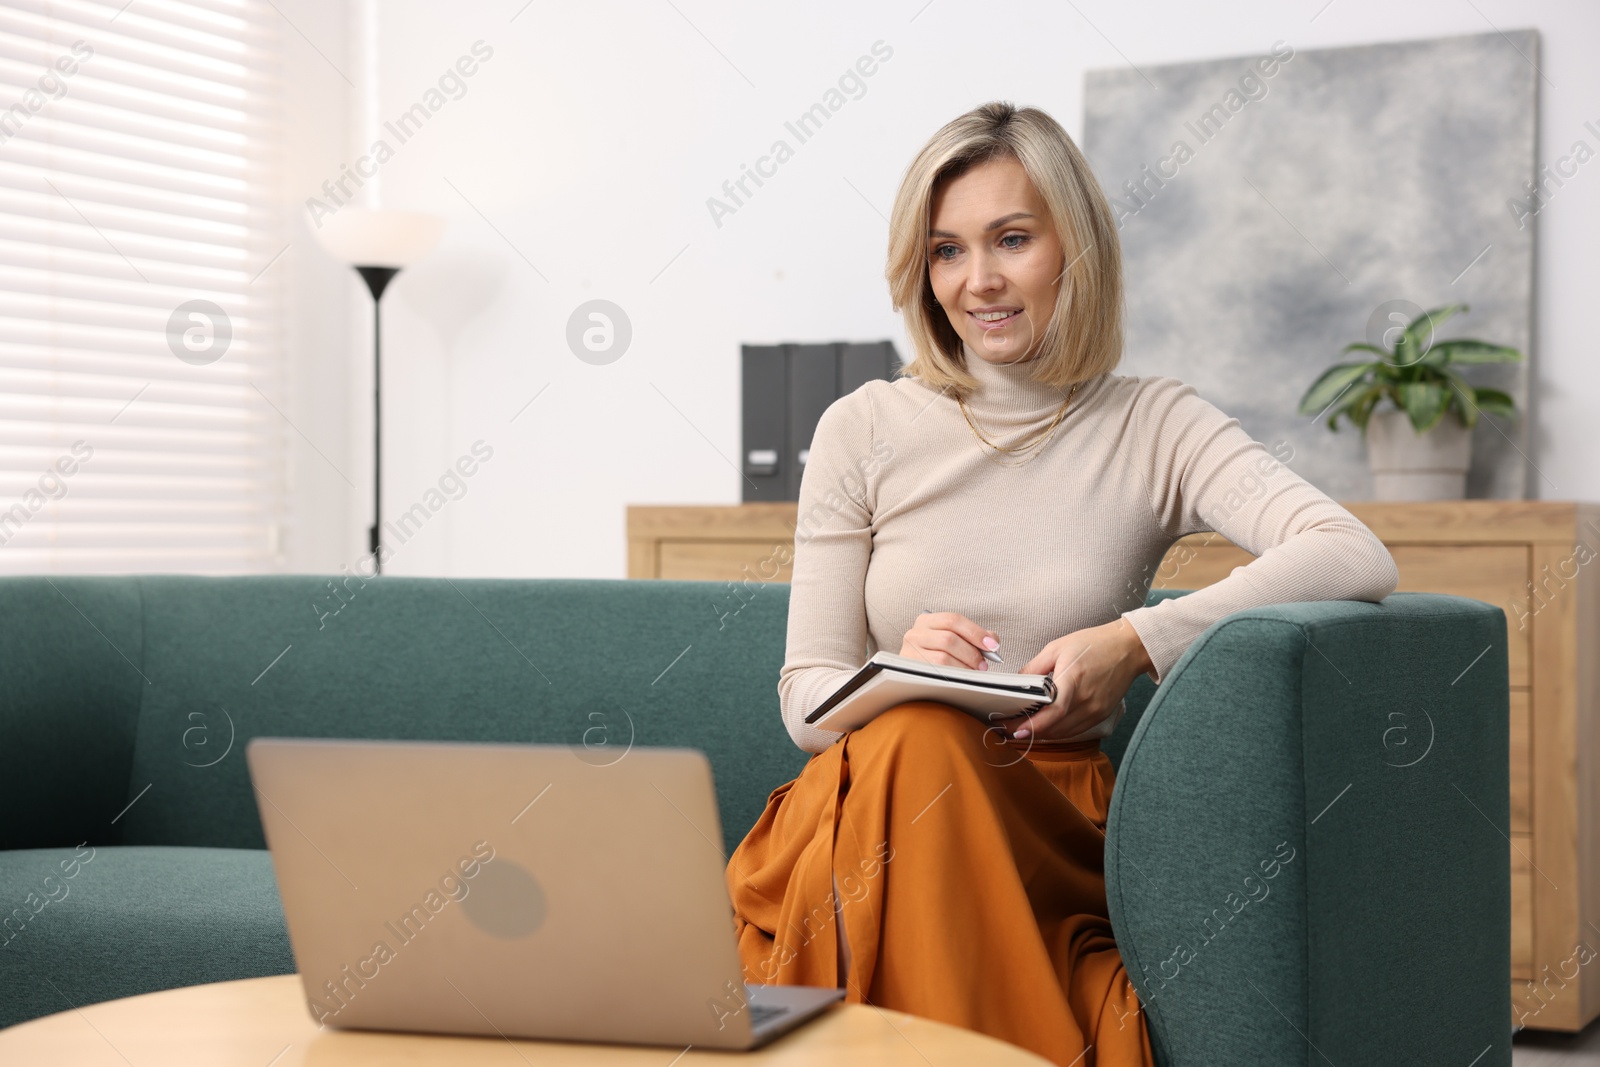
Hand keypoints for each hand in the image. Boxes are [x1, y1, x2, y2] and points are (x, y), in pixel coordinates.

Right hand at [900, 611, 999, 671]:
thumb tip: (992, 640)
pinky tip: (960, 679)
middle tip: (983, 664)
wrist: (916, 677)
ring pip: (943, 657)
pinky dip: (953, 676)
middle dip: (971, 653)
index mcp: (927, 621)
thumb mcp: (954, 641)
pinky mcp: (909, 670)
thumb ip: (974, 637)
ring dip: (963, 667)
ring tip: (972, 672)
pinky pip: (936, 673)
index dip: (975, 632)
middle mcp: (915, 633)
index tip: (992, 645)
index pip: (953, 620)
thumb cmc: (938, 656)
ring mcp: (909, 652)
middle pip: (949, 639)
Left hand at [1012, 618, 1153, 740]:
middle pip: (1055, 727)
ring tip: (1022, 730)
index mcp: (1073, 679)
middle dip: (1030, 732)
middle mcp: (1086, 700)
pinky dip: (1058, 731)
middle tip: (1008, 729)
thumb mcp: (1057, 648)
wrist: (1128, 648)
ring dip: (1042, 734)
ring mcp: (1096, 710)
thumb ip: (1035, 668)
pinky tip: (1045, 727)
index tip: (1013, 729)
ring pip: (1064, 732)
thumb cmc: (1094, 644)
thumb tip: (1016, 684)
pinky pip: (1076, 730)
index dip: (1032, 725)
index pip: (1052, 712)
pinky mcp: (1101, 714)